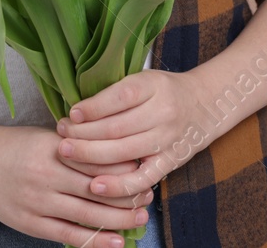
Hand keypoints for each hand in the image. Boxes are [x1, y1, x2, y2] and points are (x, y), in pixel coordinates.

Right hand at [0, 123, 152, 247]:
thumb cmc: (18, 145)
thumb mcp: (48, 137)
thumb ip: (79, 148)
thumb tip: (119, 158)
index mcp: (54, 149)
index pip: (98, 160)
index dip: (125, 168)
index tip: (145, 169)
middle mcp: (46, 175)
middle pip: (97, 189)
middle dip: (127, 195)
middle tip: (149, 197)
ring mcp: (37, 202)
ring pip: (87, 214)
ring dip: (118, 219)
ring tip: (140, 218)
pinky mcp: (30, 223)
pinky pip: (68, 235)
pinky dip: (94, 241)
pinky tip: (115, 242)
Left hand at [54, 68, 202, 199]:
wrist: (206, 105)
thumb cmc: (165, 91)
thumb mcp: (145, 80)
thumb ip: (116, 93)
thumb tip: (78, 111)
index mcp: (153, 86)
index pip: (119, 97)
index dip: (92, 108)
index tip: (71, 114)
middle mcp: (162, 112)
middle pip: (116, 127)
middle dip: (83, 134)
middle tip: (61, 136)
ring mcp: (166, 139)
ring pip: (122, 152)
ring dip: (90, 156)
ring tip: (67, 153)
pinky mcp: (170, 162)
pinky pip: (141, 179)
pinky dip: (118, 185)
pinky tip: (95, 186)